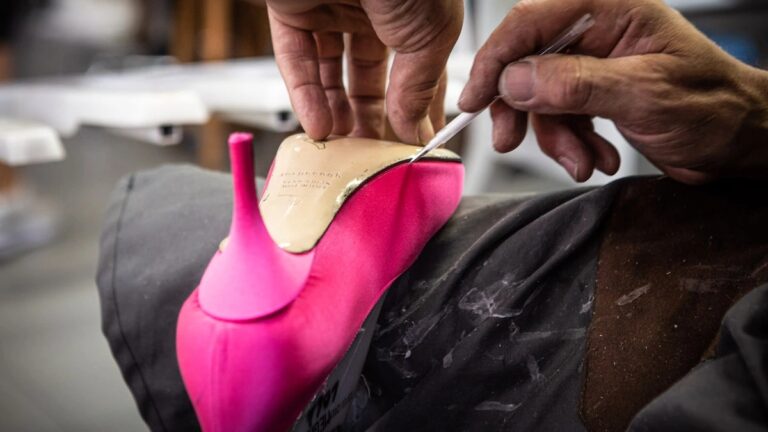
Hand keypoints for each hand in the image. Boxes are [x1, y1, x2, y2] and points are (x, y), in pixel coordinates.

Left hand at [267, 0, 462, 143]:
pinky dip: (307, 96)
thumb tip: (411, 125)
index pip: (417, 71)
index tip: (417, 146)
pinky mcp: (291, 8)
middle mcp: (372, 7)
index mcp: (414, 10)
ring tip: (346, 149)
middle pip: (370, 77)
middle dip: (374, 119)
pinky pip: (297, 60)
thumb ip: (418, 84)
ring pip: (330, 72)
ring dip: (338, 113)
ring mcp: (329, 7)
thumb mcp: (429, 34)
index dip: (417, 110)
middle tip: (377, 157)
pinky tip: (321, 126)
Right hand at [459, 0, 767, 183]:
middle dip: (521, 108)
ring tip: (582, 160)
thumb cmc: (715, 107)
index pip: (531, 22)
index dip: (496, 59)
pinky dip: (570, 144)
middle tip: (511, 139)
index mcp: (610, 9)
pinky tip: (596, 157)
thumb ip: (575, 84)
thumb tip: (516, 78)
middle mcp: (597, 32)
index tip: (475, 98)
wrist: (739, 142)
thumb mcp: (644, 94)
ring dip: (555, 137)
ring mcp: (594, 64)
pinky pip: (558, 116)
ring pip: (539, 97)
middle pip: (527, 61)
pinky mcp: (593, 93)